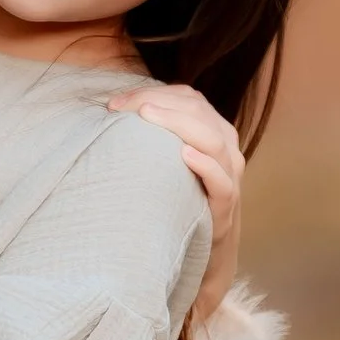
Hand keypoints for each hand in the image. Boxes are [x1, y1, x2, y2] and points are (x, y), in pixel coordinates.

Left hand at [110, 83, 241, 325]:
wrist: (203, 245)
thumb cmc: (177, 195)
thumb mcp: (165, 159)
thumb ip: (151, 134)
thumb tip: (110, 110)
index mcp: (212, 128)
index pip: (187, 98)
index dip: (152, 94)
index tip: (116, 103)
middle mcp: (225, 147)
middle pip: (198, 112)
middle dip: (159, 104)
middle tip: (124, 108)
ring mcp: (230, 175)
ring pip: (213, 139)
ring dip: (179, 123)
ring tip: (149, 116)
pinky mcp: (227, 205)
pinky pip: (222, 181)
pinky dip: (205, 164)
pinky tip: (184, 154)